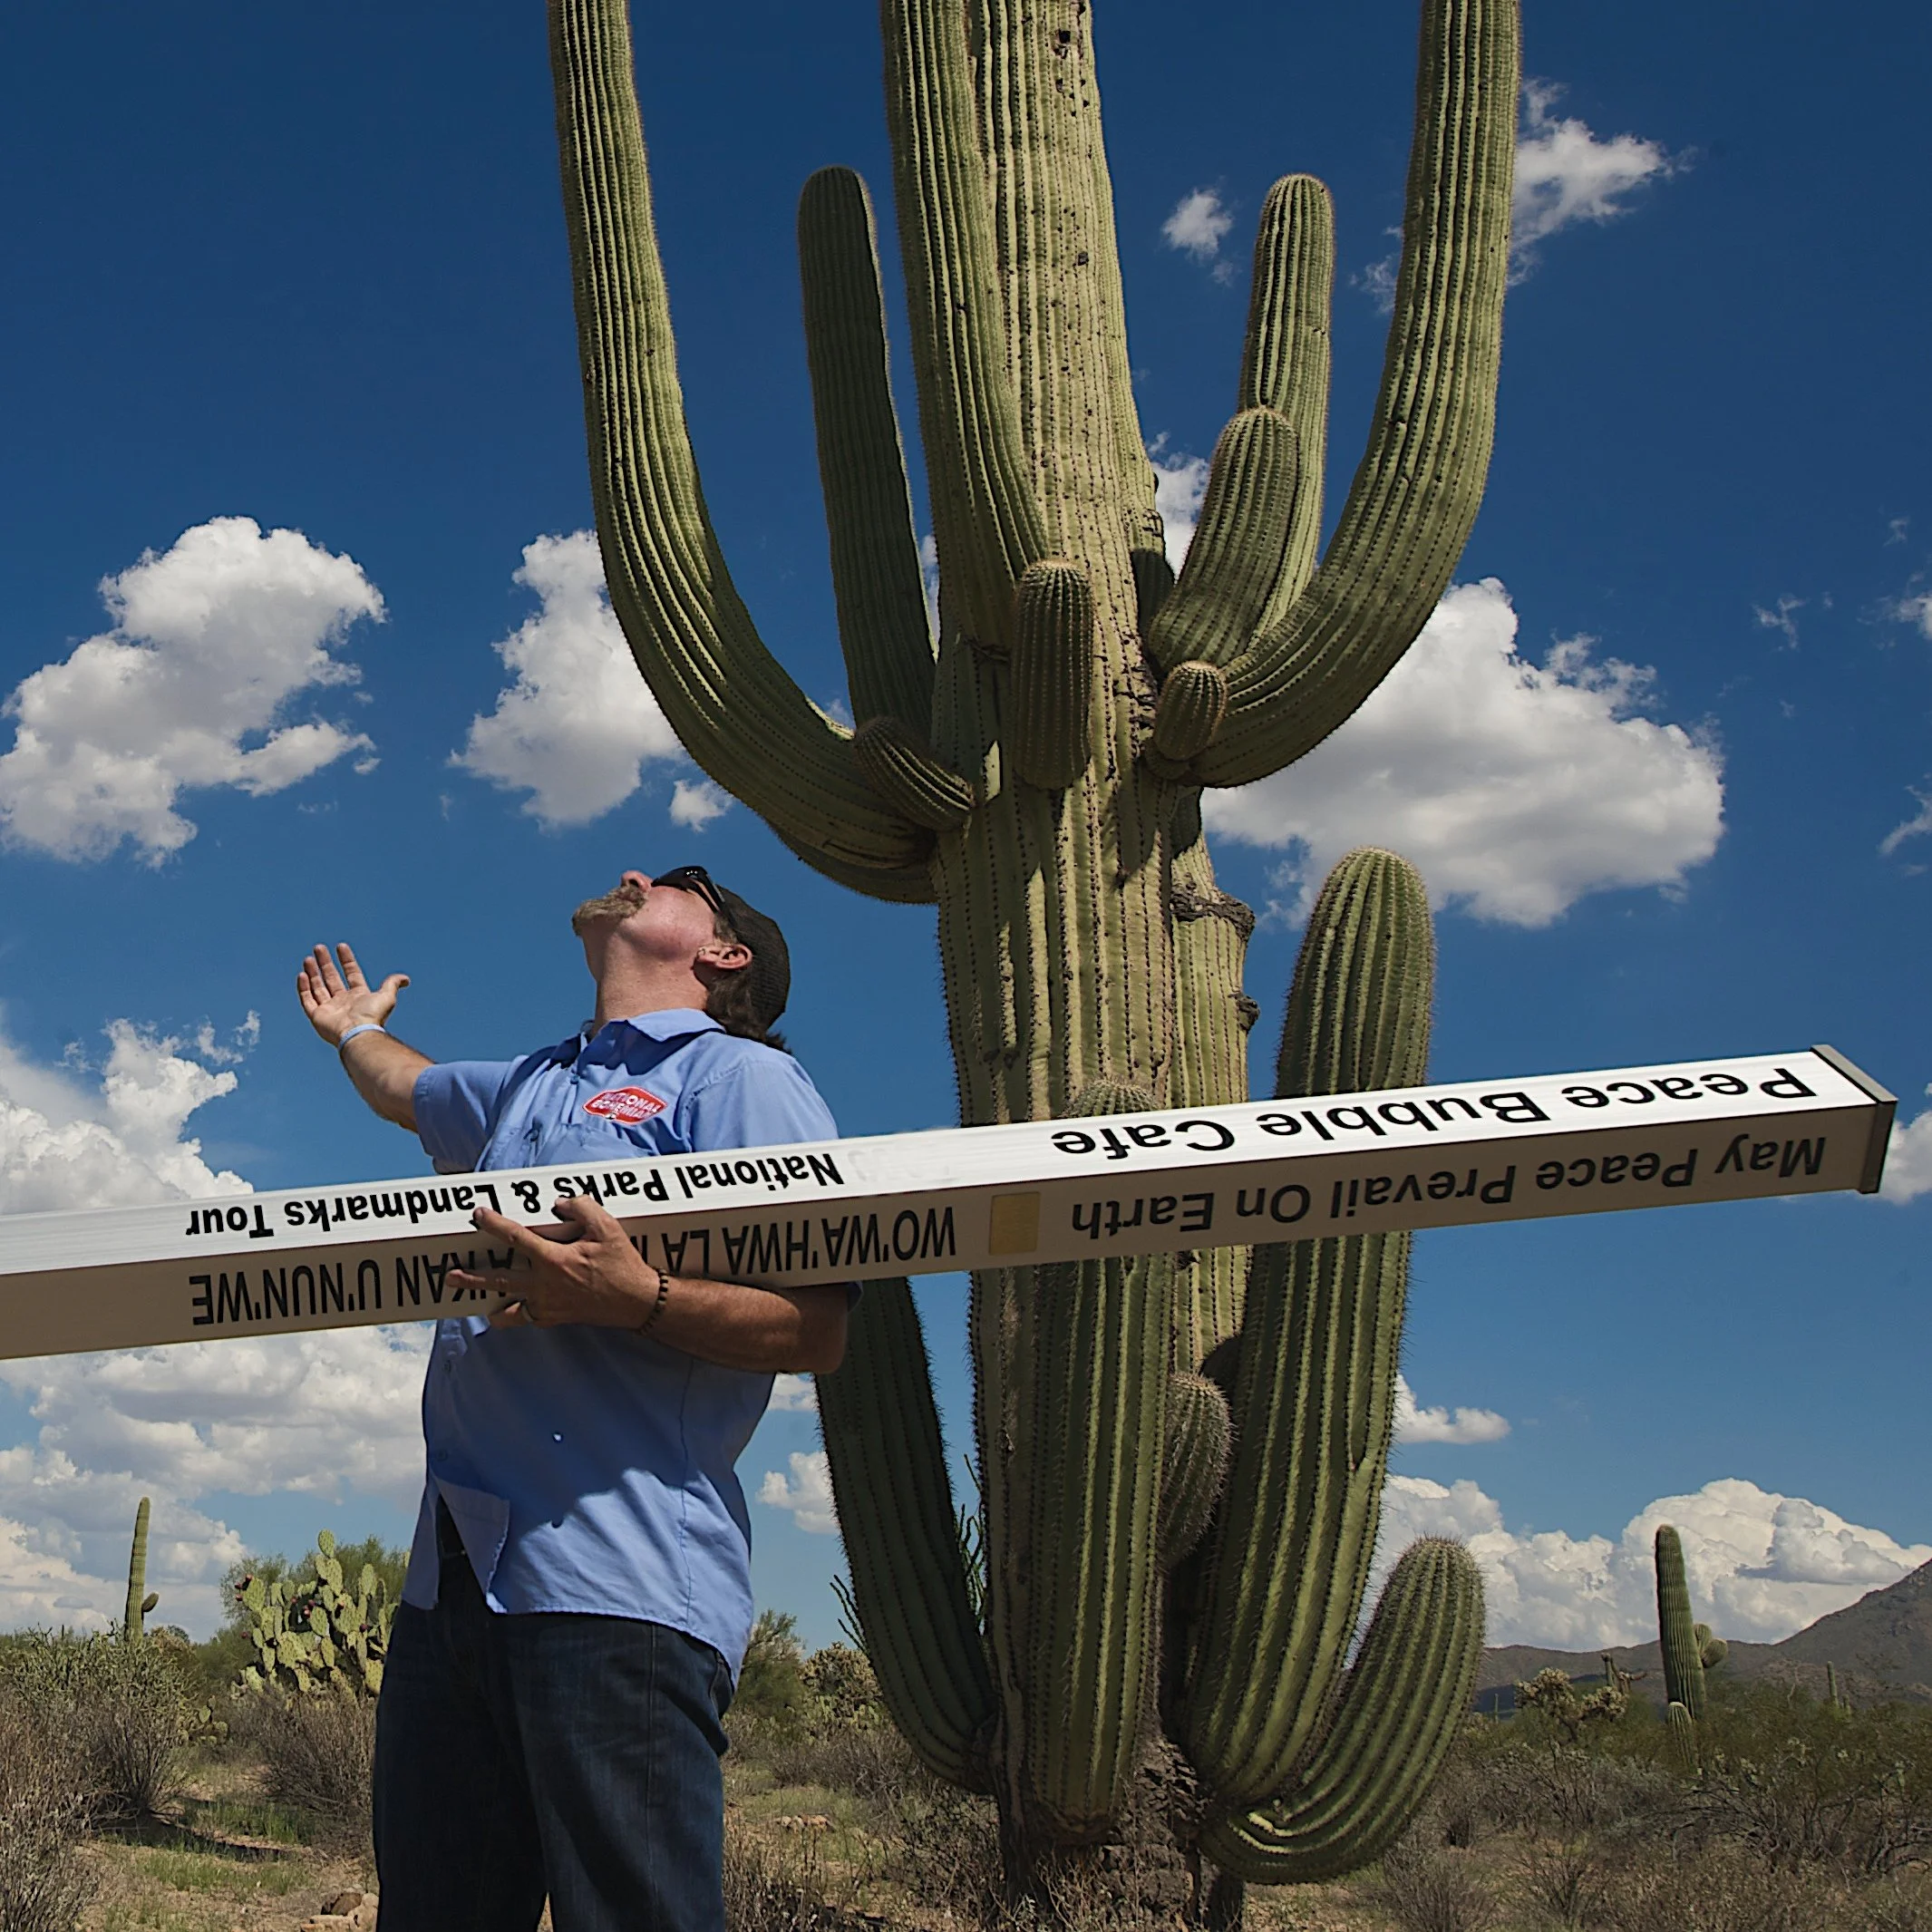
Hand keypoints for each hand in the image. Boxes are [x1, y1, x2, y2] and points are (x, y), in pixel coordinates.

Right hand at [298, 943, 409, 1047]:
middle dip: (325, 963)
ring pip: (318, 987)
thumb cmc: (372, 1015)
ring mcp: (329, 1009)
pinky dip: (304, 988)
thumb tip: (406, 979)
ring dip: (313, 972)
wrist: (357, 1033)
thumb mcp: (386, 996)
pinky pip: (307, 1000)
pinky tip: (302, 974)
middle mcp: (343, 1001)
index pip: (351, 973)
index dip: (346, 959)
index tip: (341, 946)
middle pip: (332, 978)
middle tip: (319, 947)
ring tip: (308, 958)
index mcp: (359, 995)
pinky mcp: (317, 1016)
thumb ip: (392, 984)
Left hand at [453, 1196, 663, 1331]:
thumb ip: (581, 1207)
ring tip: (473, 1300)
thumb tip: (558, 1204)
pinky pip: (527, 1319)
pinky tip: (506, 1313)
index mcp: (554, 1260)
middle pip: (499, 1281)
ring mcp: (549, 1305)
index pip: (516, 1238)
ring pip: (509, 1307)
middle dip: (472, 1277)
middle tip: (450, 1275)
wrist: (637, 1302)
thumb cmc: (622, 1264)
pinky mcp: (557, 1318)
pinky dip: (513, 1317)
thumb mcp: (607, 1227)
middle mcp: (545, 1286)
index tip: (478, 1215)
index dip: (494, 1224)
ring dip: (488, 1302)